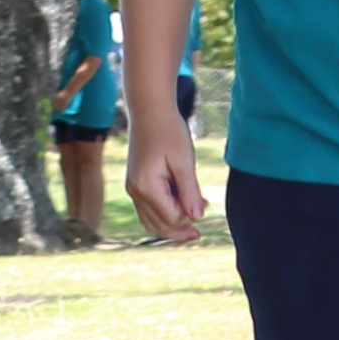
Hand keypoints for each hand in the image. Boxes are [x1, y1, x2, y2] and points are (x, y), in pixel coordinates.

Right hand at [125, 109, 204, 244]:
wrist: (150, 110)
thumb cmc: (169, 131)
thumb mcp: (184, 161)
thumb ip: (189, 191)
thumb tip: (197, 217)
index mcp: (146, 186)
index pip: (171, 217)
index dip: (189, 216)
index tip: (206, 202)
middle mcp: (135, 191)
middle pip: (159, 226)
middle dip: (181, 229)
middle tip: (201, 229)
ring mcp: (133, 188)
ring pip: (150, 223)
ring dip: (171, 227)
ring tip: (191, 228)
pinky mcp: (135, 184)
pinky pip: (147, 211)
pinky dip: (163, 217)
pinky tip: (179, 211)